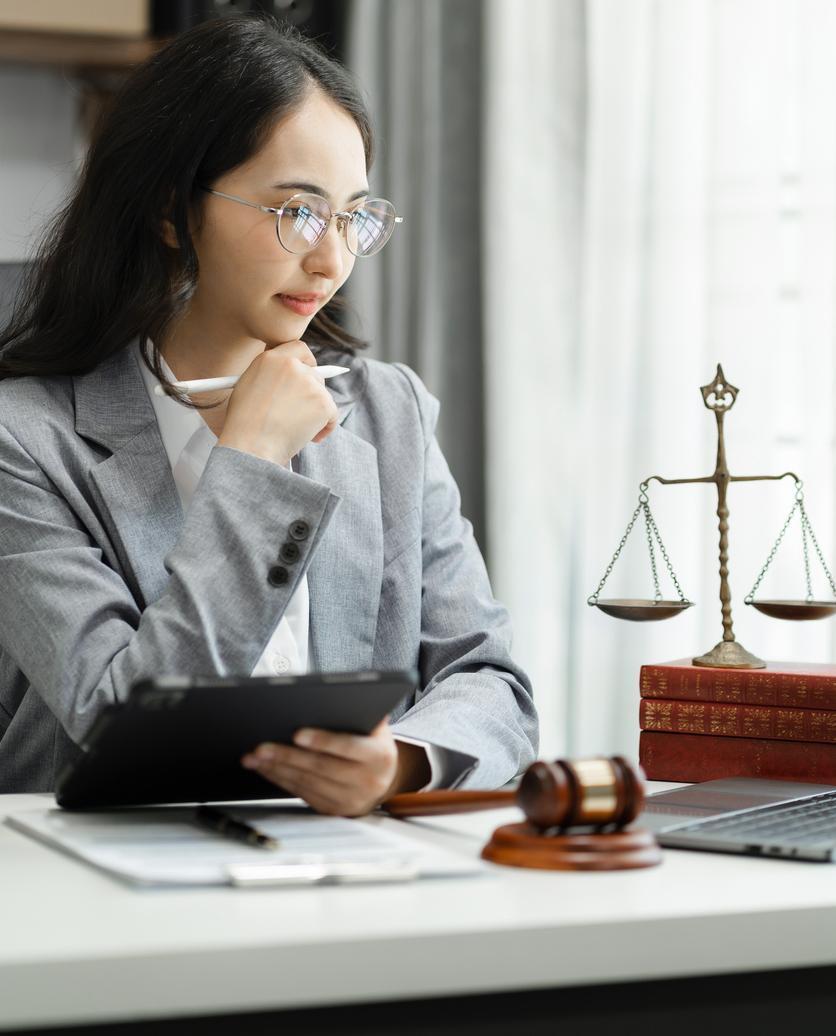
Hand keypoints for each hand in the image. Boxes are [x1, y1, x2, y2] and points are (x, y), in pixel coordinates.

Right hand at [217, 339, 338, 465]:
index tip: (308, 373)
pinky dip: (324, 428)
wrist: (250, 447)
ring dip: (315, 413)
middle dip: (312, 393)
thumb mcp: (247, 389)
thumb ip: (269, 377)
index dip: (306, 362)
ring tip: (294, 429)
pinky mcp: (322, 402)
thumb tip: (287, 382)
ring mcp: (309, 383)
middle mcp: (291, 365)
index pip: (299, 348)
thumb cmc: (243, 426)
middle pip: (315, 374)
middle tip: (302, 413)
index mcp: (270, 359)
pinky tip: (308, 438)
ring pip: (323, 395)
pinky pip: (332, 414)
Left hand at [241, 720, 429, 815]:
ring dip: (276, 769)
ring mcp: (348, 799)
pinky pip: (301, 794)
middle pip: (320, 767)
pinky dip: (280, 780)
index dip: (322, 741)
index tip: (297, 734)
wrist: (383, 781)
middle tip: (261, 746)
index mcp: (378, 756)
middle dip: (288, 756)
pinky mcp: (332, 810)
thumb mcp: (377, 728)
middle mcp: (366, 781)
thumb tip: (339, 695)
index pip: (348, 747)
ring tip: (254, 756)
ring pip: (307, 783)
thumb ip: (362, 713)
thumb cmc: (373, 745)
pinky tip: (265, 769)